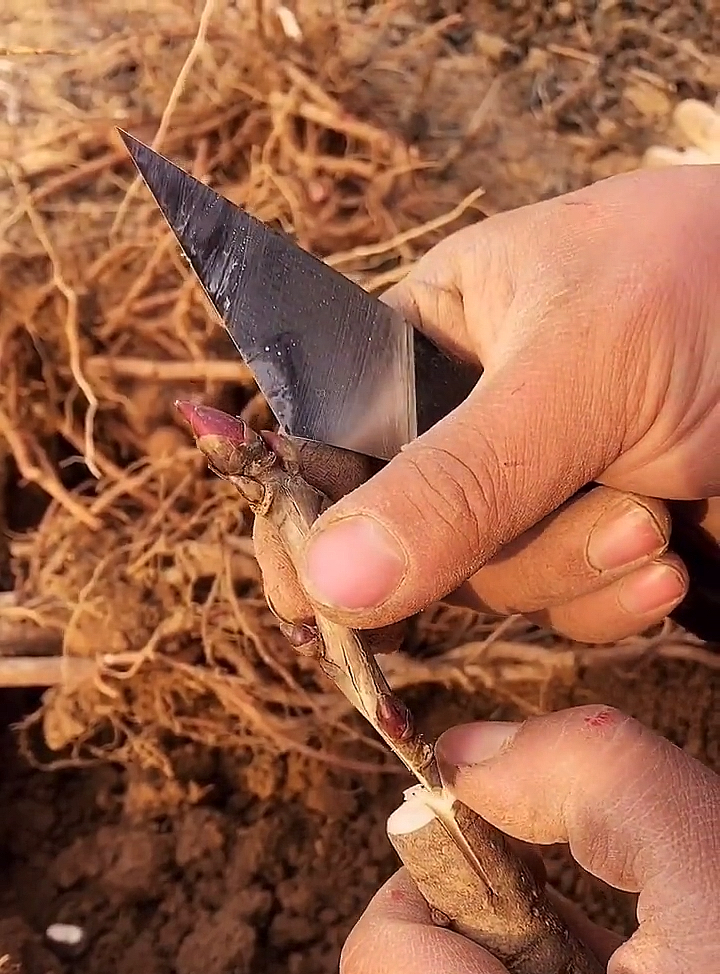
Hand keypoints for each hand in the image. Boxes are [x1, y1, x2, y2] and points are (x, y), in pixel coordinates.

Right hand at [260, 164, 719, 643]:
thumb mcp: (576, 371)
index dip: (307, 524)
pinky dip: (612, 605)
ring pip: (489, 588)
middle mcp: (463, 422)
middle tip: (612, 504)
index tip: (305, 606)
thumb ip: (456, 478)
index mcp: (426, 341)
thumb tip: (330, 580)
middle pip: (406, 541)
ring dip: (572, 570)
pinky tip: (670, 562)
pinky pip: (559, 614)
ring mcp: (528, 491)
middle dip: (499, 548)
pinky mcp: (590, 545)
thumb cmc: (709, 290)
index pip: (324, 443)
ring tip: (655, 512)